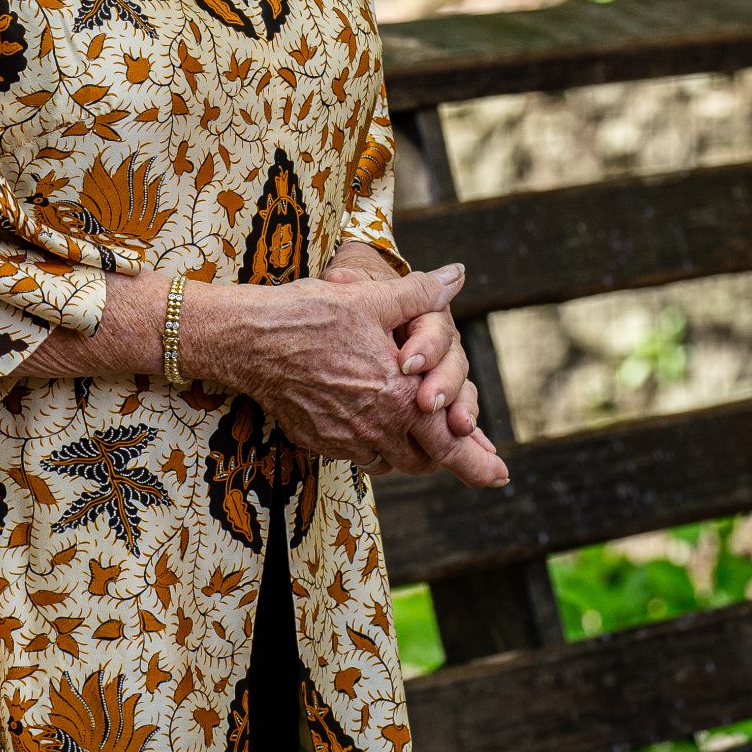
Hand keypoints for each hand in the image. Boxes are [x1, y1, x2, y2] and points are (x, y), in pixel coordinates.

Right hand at [183, 264, 509, 491]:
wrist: (249, 342)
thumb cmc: (310, 316)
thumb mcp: (371, 299)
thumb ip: (420, 294)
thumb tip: (457, 276)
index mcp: (400, 395)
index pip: (452, 443)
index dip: (480, 463)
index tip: (502, 475)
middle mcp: (378, 426)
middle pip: (428, 459)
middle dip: (450, 457)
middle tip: (472, 458)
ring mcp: (347, 439)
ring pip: (395, 461)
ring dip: (414, 453)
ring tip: (425, 440)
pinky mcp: (321, 441)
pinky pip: (361, 456)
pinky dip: (378, 448)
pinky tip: (377, 429)